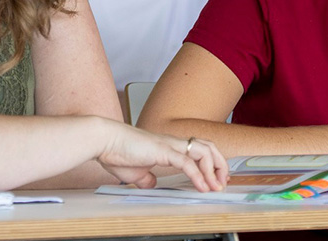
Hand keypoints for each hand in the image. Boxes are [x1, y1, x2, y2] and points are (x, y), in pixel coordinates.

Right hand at [97, 122, 227, 191]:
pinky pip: (187, 162)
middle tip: (222, 182)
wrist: (105, 140)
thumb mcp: (136, 171)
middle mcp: (173, 143)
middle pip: (208, 146)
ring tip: (215, 186)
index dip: (212, 163)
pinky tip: (202, 186)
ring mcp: (169, 145)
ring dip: (213, 170)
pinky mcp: (163, 151)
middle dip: (220, 164)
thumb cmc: (117, 152)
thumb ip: (146, 177)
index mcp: (169, 146)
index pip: (199, 149)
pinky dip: (198, 175)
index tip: (216, 179)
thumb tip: (151, 183)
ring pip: (203, 151)